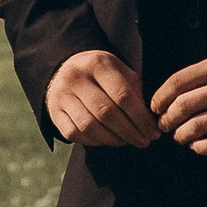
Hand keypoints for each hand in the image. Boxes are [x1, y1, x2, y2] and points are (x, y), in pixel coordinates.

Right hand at [45, 48, 160, 147]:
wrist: (65, 71)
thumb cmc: (101, 75)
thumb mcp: (120, 72)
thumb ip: (135, 92)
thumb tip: (149, 120)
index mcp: (98, 64)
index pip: (123, 95)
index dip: (141, 118)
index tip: (153, 131)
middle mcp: (76, 78)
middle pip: (106, 113)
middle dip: (130, 132)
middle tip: (144, 141)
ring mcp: (62, 95)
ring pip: (90, 126)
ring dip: (113, 139)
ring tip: (127, 141)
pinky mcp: (54, 112)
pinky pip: (74, 134)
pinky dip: (94, 141)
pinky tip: (107, 140)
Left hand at [150, 53, 206, 152]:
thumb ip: (202, 75)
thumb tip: (168, 96)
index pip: (178, 82)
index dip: (160, 97)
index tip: (156, 108)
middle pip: (183, 105)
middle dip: (167, 119)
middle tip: (165, 125)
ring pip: (195, 127)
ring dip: (181, 135)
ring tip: (181, 136)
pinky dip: (199, 147)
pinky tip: (198, 145)